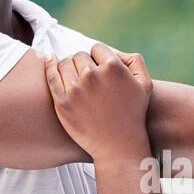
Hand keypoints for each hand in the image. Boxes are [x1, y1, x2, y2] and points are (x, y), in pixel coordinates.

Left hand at [43, 42, 152, 162]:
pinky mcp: (62, 102)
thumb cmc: (133, 114)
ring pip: (64, 63)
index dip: (99, 58)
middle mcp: (92, 75)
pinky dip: (49, 66)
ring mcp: (75, 89)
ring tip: (74, 76)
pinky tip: (49, 61)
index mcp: (112, 67)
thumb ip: (134, 60)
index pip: (97, 49)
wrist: (119, 145)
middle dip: (83, 63)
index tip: (99, 69)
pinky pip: (51, 76)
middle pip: (79, 56)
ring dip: (68, 66)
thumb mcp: (145, 84)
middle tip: (88, 76)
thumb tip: (113, 51)